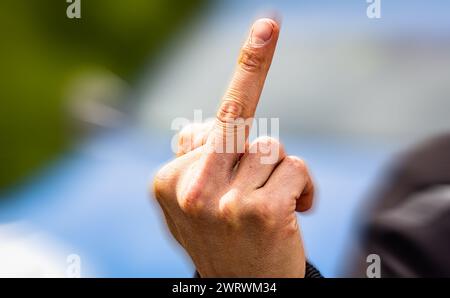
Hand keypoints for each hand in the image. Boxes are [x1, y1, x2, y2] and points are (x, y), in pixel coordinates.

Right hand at [152, 18, 313, 276]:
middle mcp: (189, 188)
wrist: (242, 289)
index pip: (204, 127)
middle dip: (255, 107)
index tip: (265, 27)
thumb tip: (205, 128)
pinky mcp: (259, 213)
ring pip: (272, 148)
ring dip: (278, 174)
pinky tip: (292, 216)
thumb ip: (195, 158)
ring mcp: (222, 201)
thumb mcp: (193, 202)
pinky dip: (304, 189)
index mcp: (167, 182)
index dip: (244, 76)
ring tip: (266, 208)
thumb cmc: (223, 238)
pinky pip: (295, 169)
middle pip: (239, 125)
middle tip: (264, 34)